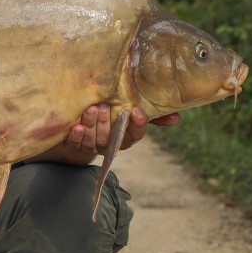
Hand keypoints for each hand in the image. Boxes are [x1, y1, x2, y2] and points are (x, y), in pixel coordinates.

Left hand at [64, 104, 181, 154]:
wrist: (81, 115)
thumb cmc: (112, 111)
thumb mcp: (130, 109)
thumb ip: (152, 114)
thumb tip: (176, 118)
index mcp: (126, 136)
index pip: (135, 135)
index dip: (138, 125)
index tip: (138, 112)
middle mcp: (110, 143)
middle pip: (110, 138)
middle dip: (107, 123)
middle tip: (103, 106)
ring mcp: (92, 145)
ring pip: (93, 142)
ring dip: (92, 126)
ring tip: (90, 110)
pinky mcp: (75, 144)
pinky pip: (76, 145)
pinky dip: (77, 136)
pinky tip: (77, 126)